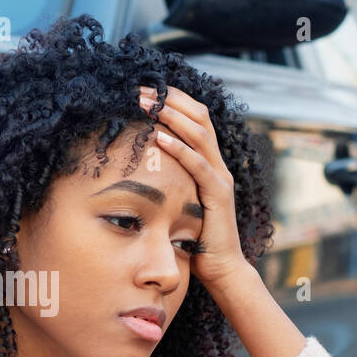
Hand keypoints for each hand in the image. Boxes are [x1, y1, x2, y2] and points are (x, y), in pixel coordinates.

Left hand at [137, 84, 249, 289]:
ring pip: (200, 134)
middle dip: (170, 99)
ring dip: (172, 116)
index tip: (145, 88)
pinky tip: (160, 137)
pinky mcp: (218, 195)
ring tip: (148, 104)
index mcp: (208, 162)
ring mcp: (220, 178)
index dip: (172, 100)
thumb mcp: (177, 201)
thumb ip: (166, 182)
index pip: (194, 118)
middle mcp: (217, 164)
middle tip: (141, 89)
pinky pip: (199, 165)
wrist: (221, 268)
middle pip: (199, 117)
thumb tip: (135, 167)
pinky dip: (180, 148)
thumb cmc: (194, 238)